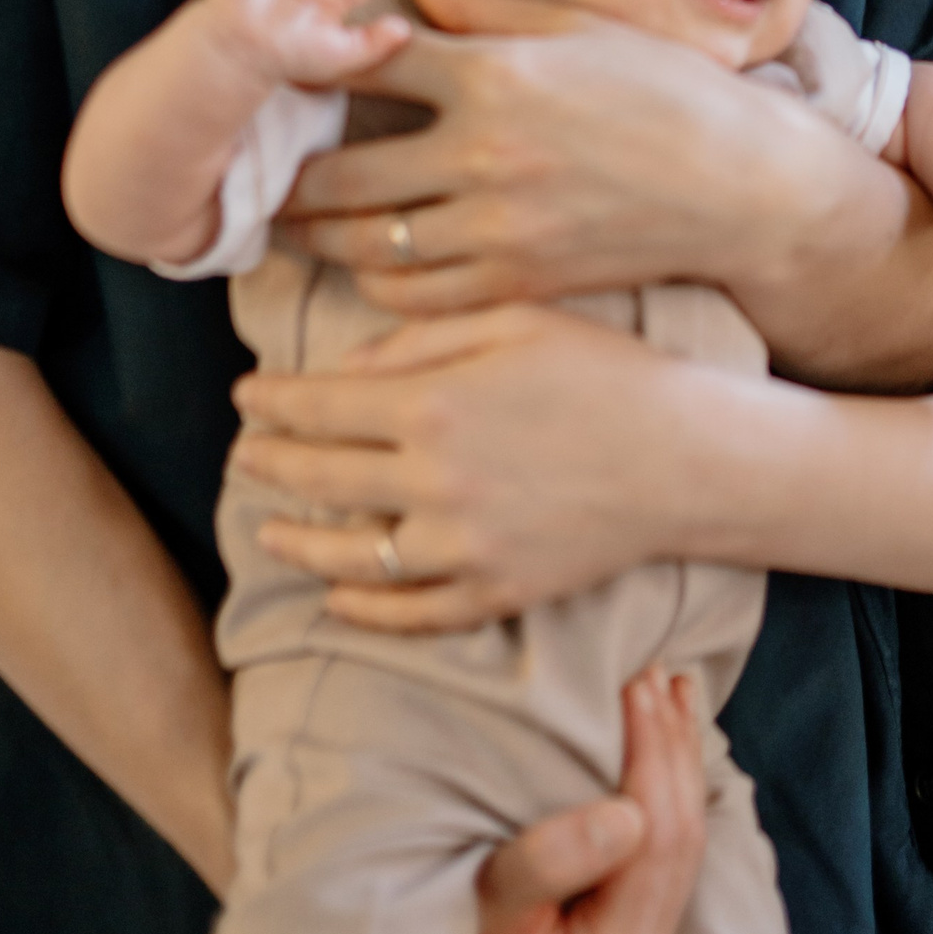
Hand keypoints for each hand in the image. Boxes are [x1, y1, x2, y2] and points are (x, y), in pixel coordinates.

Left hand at [229, 302, 698, 629]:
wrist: (688, 457)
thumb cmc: (606, 371)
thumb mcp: (514, 321)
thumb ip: (421, 339)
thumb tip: (346, 367)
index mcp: (434, 405)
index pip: (319, 406)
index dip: (272, 402)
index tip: (247, 397)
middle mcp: (435, 482)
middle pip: (323, 478)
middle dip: (271, 464)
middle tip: (244, 454)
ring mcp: (464, 547)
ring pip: (351, 555)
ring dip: (298, 543)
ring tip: (267, 530)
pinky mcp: (498, 592)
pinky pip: (412, 612)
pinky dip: (366, 609)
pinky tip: (339, 596)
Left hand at [276, 0, 865, 316]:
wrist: (743, 187)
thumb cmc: (669, 93)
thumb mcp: (580, 29)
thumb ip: (484, 14)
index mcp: (497, 77)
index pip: (370, 65)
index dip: (318, 62)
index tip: (292, 67)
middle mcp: (486, 155)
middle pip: (342, 171)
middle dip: (290, 171)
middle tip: (262, 167)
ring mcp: (500, 228)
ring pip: (367, 243)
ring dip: (319, 233)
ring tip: (294, 221)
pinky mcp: (519, 283)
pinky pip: (416, 297)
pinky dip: (377, 284)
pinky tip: (368, 265)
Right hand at [463, 669, 705, 933]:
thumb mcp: (481, 897)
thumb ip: (550, 862)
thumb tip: (629, 815)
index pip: (656, 840)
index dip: (653, 752)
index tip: (637, 680)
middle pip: (680, 841)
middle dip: (672, 749)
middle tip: (656, 669)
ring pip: (682, 845)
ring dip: (677, 764)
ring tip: (672, 690)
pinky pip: (666, 857)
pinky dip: (668, 792)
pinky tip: (667, 742)